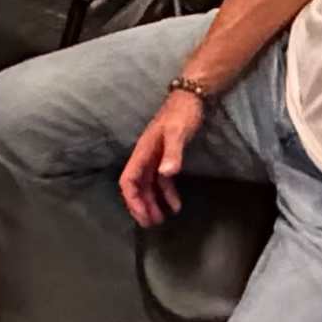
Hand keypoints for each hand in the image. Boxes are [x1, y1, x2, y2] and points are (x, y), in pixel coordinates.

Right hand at [119, 90, 203, 227]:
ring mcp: (156, 157)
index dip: (133, 200)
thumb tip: (166, 174)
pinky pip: (162, 180)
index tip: (142, 216)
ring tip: (162, 219)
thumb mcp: (178, 132)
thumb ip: (173, 153)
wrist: (192, 97)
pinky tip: (176, 205)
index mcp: (143, 152)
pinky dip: (167, 194)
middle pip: (137, 187)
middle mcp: (146, 157)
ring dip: (153, 203)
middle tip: (151, 224)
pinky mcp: (167, 157)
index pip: (129, 180)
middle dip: (142, 206)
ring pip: (149, 186)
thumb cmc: (182, 113)